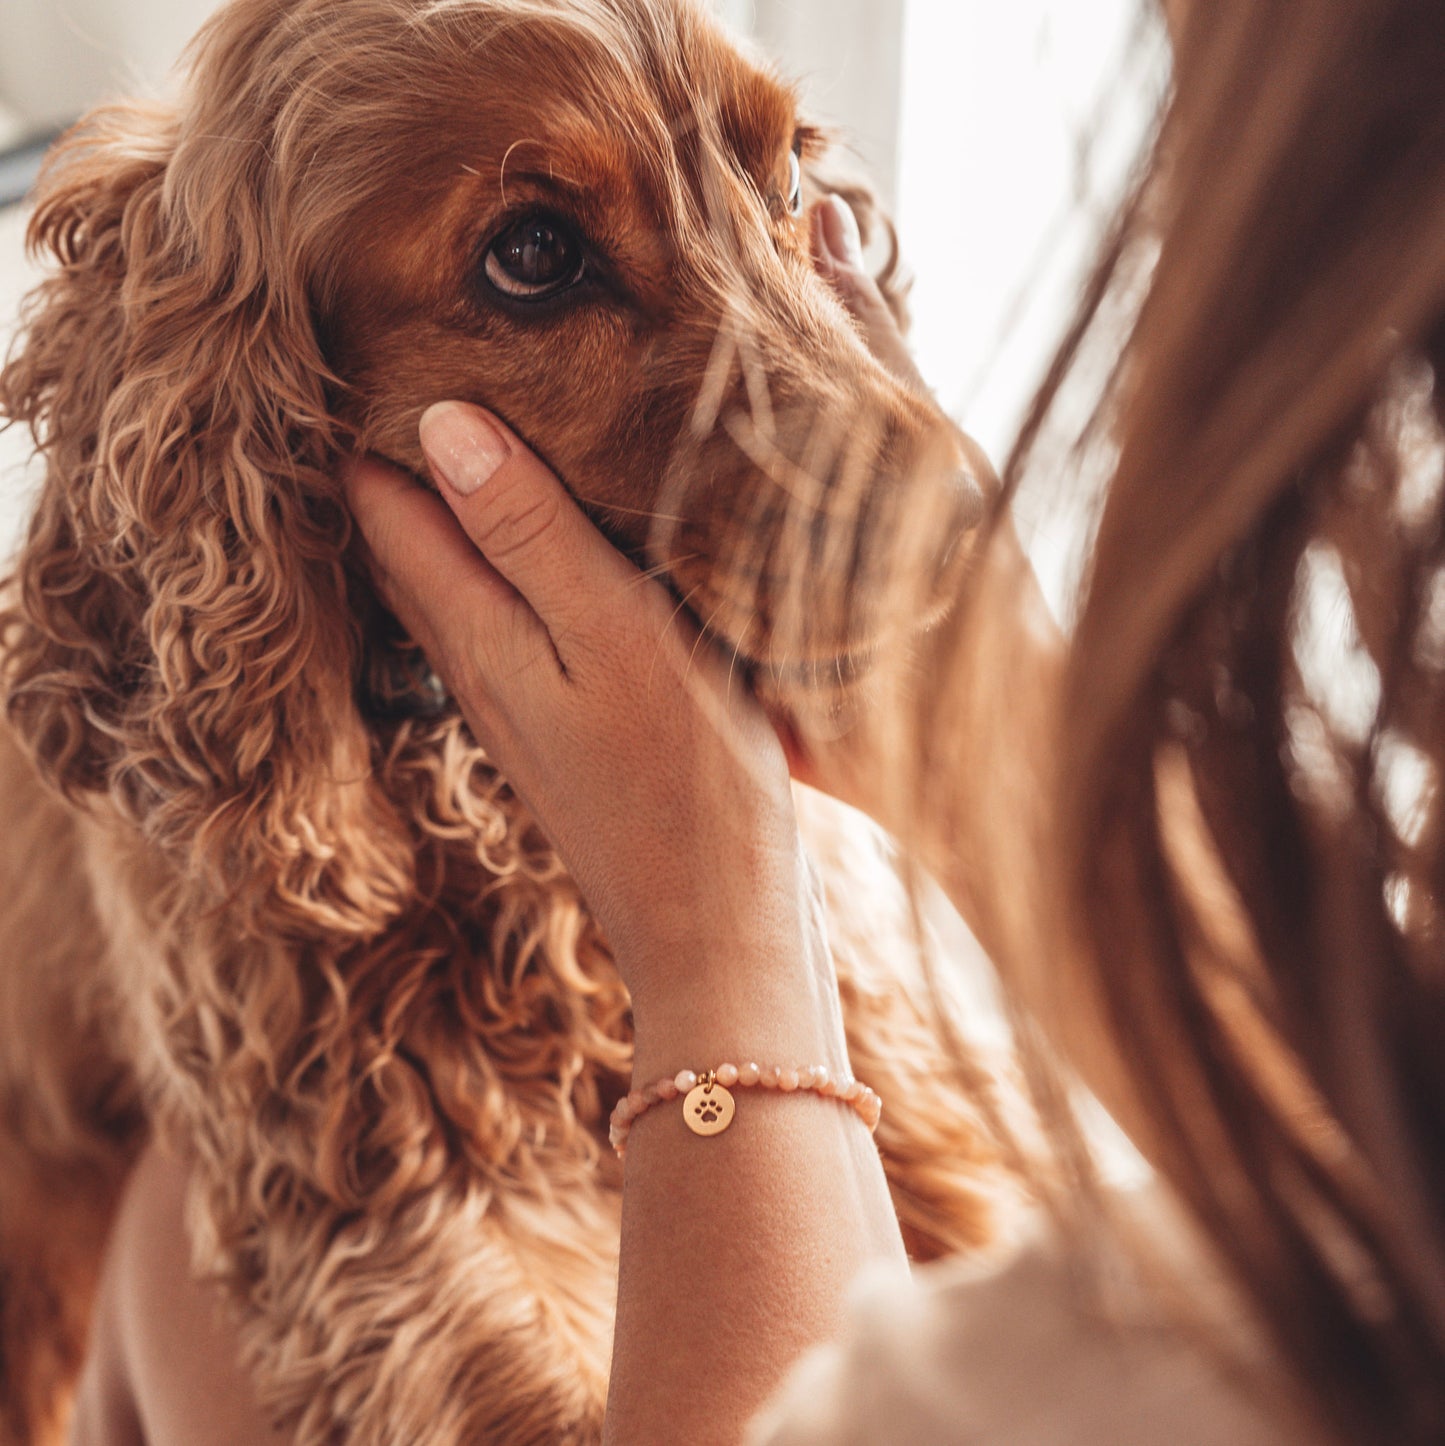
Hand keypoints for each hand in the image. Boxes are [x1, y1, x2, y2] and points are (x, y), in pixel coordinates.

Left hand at [344, 406, 843, 1064]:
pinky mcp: (560, 724)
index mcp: (476, 631)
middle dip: (398, 463)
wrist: (716, 927)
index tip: (390, 347)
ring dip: (449, 513)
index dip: (375, 426)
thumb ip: (531, 534)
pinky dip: (503, 564)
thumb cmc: (685, 781)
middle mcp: (476, 665)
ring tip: (475, 436)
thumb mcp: (616, 636)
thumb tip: (441, 424)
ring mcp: (516, 701)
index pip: (383, 506)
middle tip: (416, 373)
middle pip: (403, 544)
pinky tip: (548, 544)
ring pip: (451, 582)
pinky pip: (504, 619)